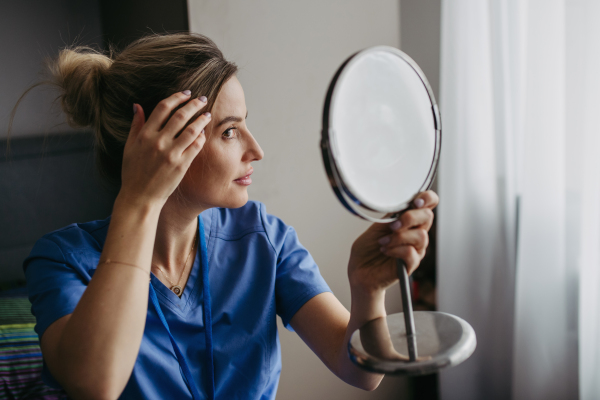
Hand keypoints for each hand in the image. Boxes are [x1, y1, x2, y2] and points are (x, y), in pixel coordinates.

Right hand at [119, 91, 210, 206]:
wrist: (140, 197)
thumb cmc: (133, 172)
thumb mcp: (129, 147)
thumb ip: (135, 125)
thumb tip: (137, 105)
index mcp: (145, 135)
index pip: (163, 108)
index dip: (176, 97)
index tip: (186, 93)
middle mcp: (158, 142)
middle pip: (180, 115)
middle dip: (193, 104)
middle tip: (202, 99)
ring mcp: (170, 154)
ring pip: (191, 130)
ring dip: (201, 119)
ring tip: (207, 114)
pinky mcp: (181, 165)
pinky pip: (195, 146)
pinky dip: (201, 137)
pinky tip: (204, 133)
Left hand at [347, 190, 438, 294]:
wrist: (359, 272)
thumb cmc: (367, 249)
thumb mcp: (376, 228)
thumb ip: (390, 217)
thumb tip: (401, 204)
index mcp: (409, 220)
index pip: (429, 203)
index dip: (427, 198)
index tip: (415, 201)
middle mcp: (416, 233)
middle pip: (428, 217)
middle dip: (410, 217)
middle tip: (392, 226)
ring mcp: (416, 249)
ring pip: (420, 236)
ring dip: (399, 237)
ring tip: (383, 242)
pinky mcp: (411, 264)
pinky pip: (411, 252)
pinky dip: (396, 250)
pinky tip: (385, 250)